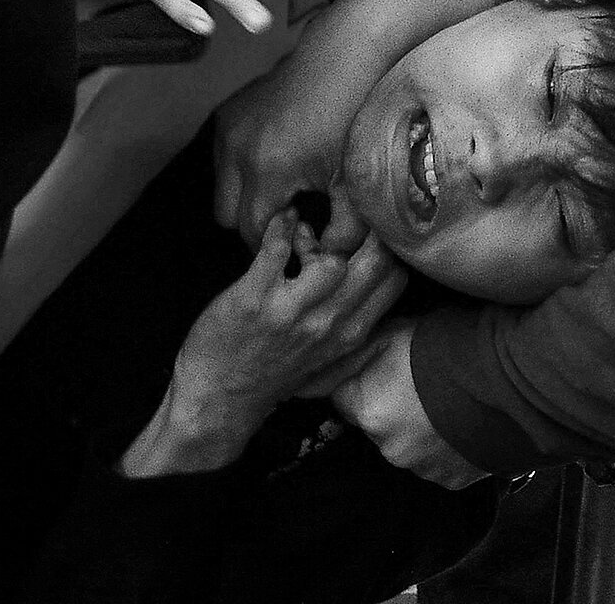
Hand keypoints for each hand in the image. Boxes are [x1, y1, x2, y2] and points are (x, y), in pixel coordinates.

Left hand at [119, 213, 407, 477]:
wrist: (218, 400)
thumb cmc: (272, 378)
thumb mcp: (329, 370)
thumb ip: (363, 350)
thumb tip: (393, 331)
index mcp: (350, 334)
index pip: (396, 279)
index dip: (389, 246)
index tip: (370, 229)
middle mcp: (328, 324)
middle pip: (376, 263)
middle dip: (368, 229)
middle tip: (344, 213)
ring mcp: (291, 312)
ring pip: (333, 259)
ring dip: (318, 235)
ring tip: (302, 234)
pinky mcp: (254, 299)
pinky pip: (277, 248)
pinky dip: (280, 227)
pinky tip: (280, 222)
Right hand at [214, 0, 502, 250]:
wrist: (345, 53)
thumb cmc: (356, 115)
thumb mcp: (356, 180)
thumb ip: (344, 231)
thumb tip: (329, 262)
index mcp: (267, 169)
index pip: (254, 233)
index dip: (278, 245)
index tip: (303, 241)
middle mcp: (236, 149)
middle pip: (228, 217)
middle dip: (257, 226)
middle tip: (295, 219)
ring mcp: (228, 128)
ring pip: (222, 188)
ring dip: (248, 197)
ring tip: (290, 191)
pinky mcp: (227, 112)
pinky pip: (224, 158)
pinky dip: (245, 169)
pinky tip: (282, 161)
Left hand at [330, 321, 489, 489]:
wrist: (509, 379)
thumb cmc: (447, 349)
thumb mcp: (391, 334)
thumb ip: (354, 354)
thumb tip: (324, 364)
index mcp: (367, 413)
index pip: (342, 399)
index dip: (362, 380)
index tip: (384, 368)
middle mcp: (388, 449)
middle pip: (376, 424)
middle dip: (391, 406)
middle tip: (420, 380)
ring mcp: (422, 468)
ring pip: (408, 445)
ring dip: (420, 428)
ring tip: (448, 400)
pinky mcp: (452, 480)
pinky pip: (440, 462)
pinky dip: (447, 446)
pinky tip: (464, 421)